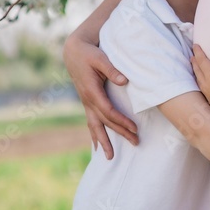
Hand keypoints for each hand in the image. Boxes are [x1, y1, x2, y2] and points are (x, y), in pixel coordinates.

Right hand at [63, 32, 137, 159]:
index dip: (122, 121)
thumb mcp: (101, 58)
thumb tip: (124, 81)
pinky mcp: (87, 102)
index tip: (134, 128)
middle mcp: (87, 100)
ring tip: (110, 157)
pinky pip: (91, 122)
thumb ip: (112, 69)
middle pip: (105, 122)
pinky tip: (96, 147)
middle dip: (120, 133)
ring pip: (95, 126)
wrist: (73, 52)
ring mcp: (86, 103)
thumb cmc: (89, 54)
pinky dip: (94, 135)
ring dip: (103, 141)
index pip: (109, 111)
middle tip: (136, 142)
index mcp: (92, 91)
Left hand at [191, 42, 209, 112]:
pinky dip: (199, 82)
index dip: (198, 52)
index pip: (202, 60)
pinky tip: (202, 84)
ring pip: (198, 79)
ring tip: (195, 67)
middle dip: (195, 61)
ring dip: (196, 72)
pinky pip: (201, 88)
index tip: (195, 45)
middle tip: (192, 55)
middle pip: (197, 70)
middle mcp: (206, 83)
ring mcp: (207, 93)